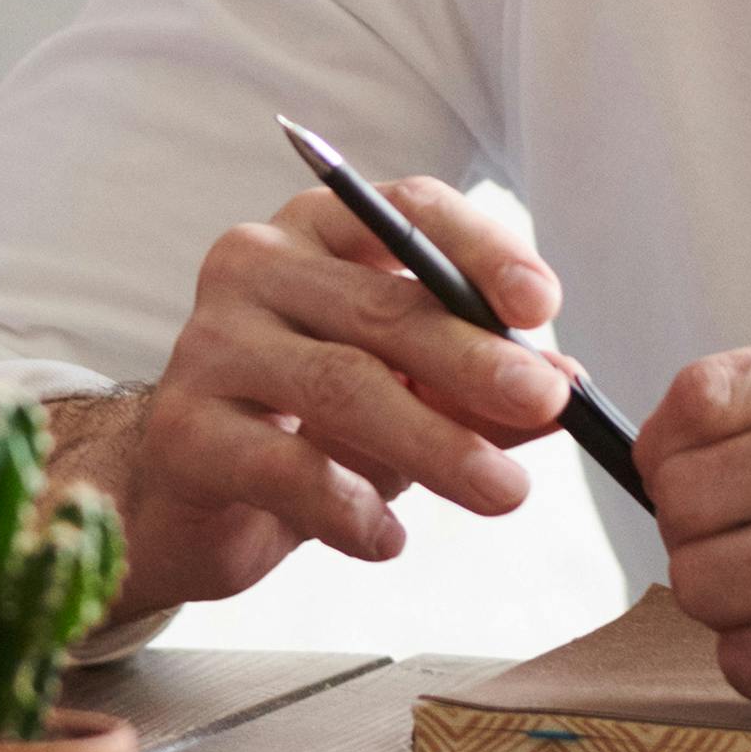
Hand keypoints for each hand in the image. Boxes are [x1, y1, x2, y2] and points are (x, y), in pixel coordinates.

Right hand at [68, 177, 581, 609]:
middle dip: (476, 359)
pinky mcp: (183, 429)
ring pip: (342, 385)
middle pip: (383, 307)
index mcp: (316, 233)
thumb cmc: (304, 428)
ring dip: (436, 442)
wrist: (184, 501)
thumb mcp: (405, 397)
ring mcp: (209, 344)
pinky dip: (351, 509)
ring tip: (502, 492)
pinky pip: (285, 466)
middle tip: (547, 405)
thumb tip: (567, 386)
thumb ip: (476, 389)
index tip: (541, 305)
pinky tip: (390, 541)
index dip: (481, 250)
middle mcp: (255, 267)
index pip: (406, 210)